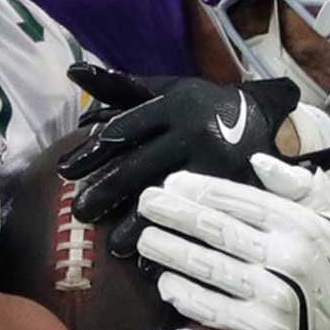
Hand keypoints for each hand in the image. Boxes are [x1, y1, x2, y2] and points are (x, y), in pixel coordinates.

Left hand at [58, 64, 301, 230]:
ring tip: (113, 246)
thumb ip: (119, 87)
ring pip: (168, 199)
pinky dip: (175, 240)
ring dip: (136, 227)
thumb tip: (74, 71)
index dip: (90, 152)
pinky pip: (201, 220)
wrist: (265, 115)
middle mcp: (195, 131)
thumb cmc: (200, 105)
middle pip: (139, 167)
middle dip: (104, 193)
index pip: (124, 130)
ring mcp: (218, 163)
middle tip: (79, 213)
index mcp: (174, 105)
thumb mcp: (165, 90)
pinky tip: (155, 258)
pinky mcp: (239, 190)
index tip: (64, 171)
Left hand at [134, 154, 329, 329]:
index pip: (241, 201)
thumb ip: (299, 185)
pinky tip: (165, 282)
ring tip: (144, 239)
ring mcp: (274, 296)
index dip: (202, 190)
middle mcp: (288, 258)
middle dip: (177, 214)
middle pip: (218, 230)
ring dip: (171, 252)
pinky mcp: (264, 329)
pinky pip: (216, 309)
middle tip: (146, 203)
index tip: (171, 182)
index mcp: (301, 224)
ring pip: (210, 268)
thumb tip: (258, 160)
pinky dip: (187, 296)